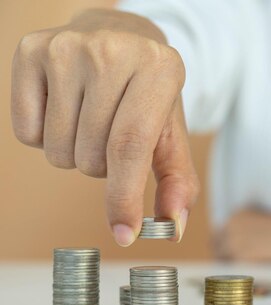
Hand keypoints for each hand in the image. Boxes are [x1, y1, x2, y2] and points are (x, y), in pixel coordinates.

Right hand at [11, 9, 199, 245]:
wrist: (117, 37)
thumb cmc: (146, 94)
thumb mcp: (170, 130)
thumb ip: (178, 180)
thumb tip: (173, 225)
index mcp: (159, 70)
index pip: (131, 146)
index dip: (124, 197)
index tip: (124, 234)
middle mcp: (112, 52)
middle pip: (92, 156)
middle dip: (103, 169)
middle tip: (113, 137)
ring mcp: (67, 48)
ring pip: (58, 151)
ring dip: (75, 154)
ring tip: (91, 123)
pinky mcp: (30, 51)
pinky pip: (27, 135)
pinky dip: (45, 138)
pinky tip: (65, 110)